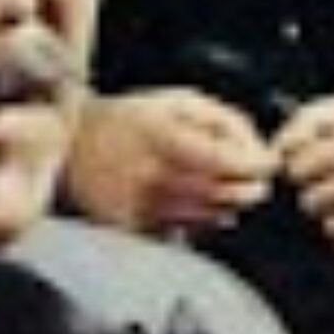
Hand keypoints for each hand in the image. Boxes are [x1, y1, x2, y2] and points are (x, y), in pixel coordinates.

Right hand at [64, 88, 276, 233]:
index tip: (266, 160)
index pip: (234, 164)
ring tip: (218, 185)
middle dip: (251, 186)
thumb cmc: (127, 119)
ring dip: (227, 204)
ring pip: (211, 217)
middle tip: (251, 176)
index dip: (261, 164)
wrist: (67, 147)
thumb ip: (225, 120)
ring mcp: (141, 207)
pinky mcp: (133, 228)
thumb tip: (258, 151)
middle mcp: (153, 177)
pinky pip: (186, 232)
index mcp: (165, 138)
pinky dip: (199, 221)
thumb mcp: (178, 101)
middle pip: (228, 195)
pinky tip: (191, 202)